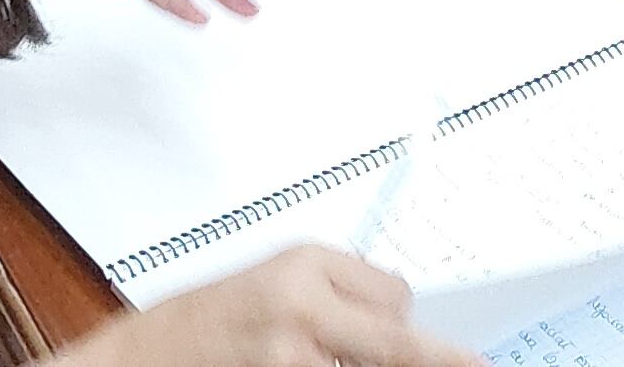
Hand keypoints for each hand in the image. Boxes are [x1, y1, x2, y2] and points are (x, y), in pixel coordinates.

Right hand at [79, 249, 480, 366]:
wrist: (142, 360)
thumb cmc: (207, 322)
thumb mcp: (273, 280)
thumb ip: (335, 293)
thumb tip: (399, 316)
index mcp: (303, 266)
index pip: (394, 297)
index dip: (399, 320)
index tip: (414, 334)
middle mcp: (300, 310)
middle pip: (397, 342)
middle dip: (440, 359)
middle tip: (481, 366)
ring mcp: (288, 359)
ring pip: (372, 365)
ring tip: (317, 349)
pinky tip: (317, 362)